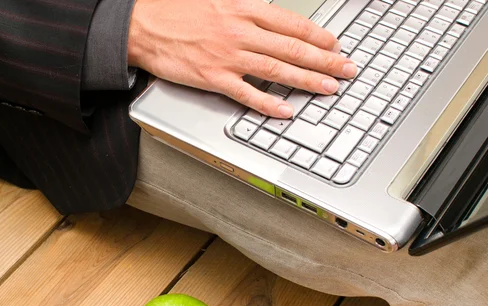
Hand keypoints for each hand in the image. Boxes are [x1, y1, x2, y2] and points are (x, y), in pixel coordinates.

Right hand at [128, 0, 357, 118]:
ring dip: (307, 80)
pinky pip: (247, 94)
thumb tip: (273, 19)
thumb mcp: (217, 0)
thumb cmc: (177, 12)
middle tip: (347, 70)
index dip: (318, 35)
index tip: (336, 45)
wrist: (143, 25)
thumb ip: (247, 9)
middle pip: (292, 48)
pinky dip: (268, 103)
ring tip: (329, 88)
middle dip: (325, 60)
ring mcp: (228, 57)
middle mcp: (240, 31)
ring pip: (277, 70)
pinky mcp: (213, 78)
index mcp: (243, 9)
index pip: (292, 23)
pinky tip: (287, 110)